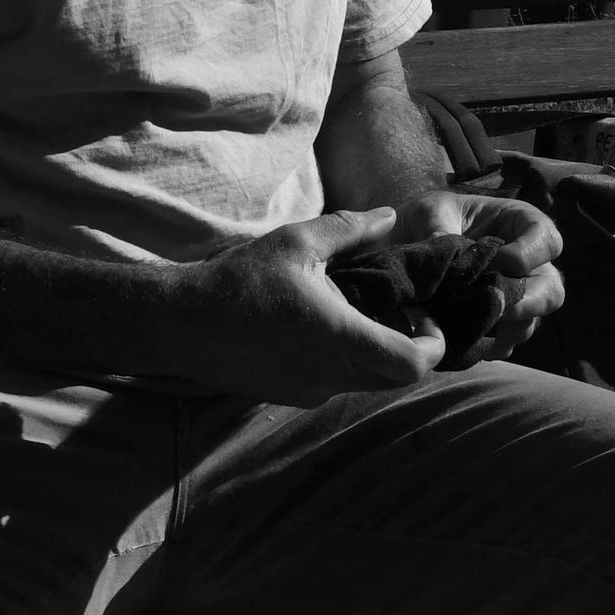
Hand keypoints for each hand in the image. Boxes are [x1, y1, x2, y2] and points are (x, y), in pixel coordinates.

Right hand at [157, 209, 449, 402]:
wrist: (181, 325)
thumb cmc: (238, 281)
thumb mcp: (296, 242)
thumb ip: (350, 229)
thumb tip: (389, 217)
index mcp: (341, 339)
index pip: (414, 365)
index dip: (433, 344)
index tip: (424, 314)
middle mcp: (332, 376)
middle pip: (397, 378)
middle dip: (410, 347)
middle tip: (402, 312)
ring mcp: (311, 393)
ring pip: (366, 382)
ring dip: (375, 353)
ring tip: (358, 312)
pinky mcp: (291, 397)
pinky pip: (335, 384)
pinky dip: (345, 361)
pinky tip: (323, 328)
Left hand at [389, 189, 567, 353]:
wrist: (410, 244)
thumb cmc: (428, 218)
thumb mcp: (429, 210)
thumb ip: (437, 225)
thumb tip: (441, 247)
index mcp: (521, 225)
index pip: (548, 241)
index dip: (528, 255)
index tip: (496, 260)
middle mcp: (528, 265)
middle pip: (552, 289)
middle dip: (529, 302)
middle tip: (496, 307)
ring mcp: (516, 297)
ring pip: (532, 321)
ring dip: (506, 328)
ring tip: (472, 324)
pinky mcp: (499, 323)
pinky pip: (507, 341)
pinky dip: (488, 344)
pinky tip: (463, 338)